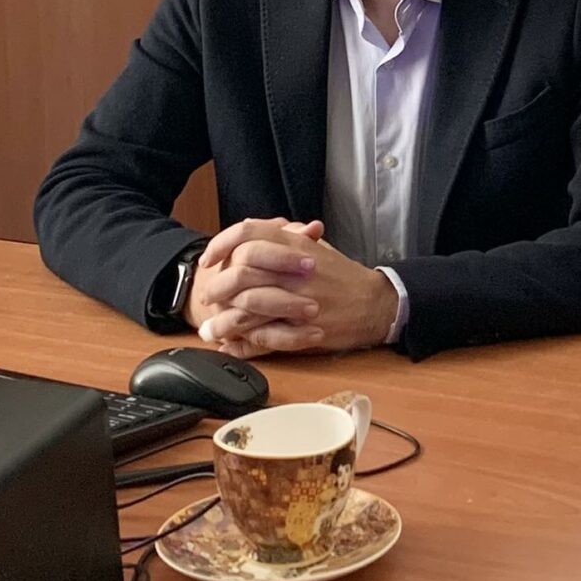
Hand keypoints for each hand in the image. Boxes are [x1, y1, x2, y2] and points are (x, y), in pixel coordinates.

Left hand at [199, 230, 399, 356]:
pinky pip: (264, 338)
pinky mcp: (302, 331)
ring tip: (209, 330)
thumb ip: (285, 238)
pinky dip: (243, 345)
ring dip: (223, 322)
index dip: (222, 244)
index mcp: (295, 245)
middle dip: (217, 288)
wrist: (373, 303)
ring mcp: (297, 301)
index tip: (208, 259)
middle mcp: (293, 270)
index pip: (248, 233)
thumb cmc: (341, 275)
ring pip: (247, 310)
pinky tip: (230, 347)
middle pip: (240, 273)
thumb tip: (249, 237)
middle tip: (207, 297)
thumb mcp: (315, 247)